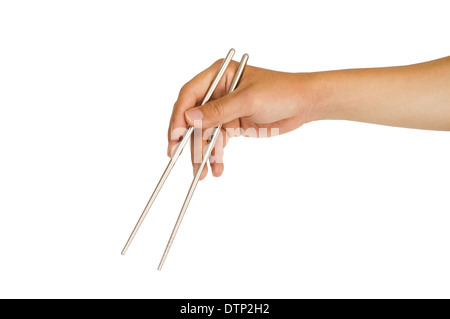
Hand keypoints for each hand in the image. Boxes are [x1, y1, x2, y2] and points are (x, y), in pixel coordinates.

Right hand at [167, 59, 318, 178]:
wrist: (304, 104)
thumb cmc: (281, 92)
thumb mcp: (249, 100)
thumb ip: (219, 110)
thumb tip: (189, 119)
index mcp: (218, 76)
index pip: (190, 94)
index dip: (179, 116)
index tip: (174, 136)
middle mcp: (217, 91)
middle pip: (193, 117)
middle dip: (187, 139)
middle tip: (177, 157)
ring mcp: (225, 110)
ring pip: (205, 133)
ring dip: (202, 152)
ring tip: (202, 172)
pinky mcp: (233, 125)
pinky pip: (218, 142)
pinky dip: (216, 155)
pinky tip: (217, 168)